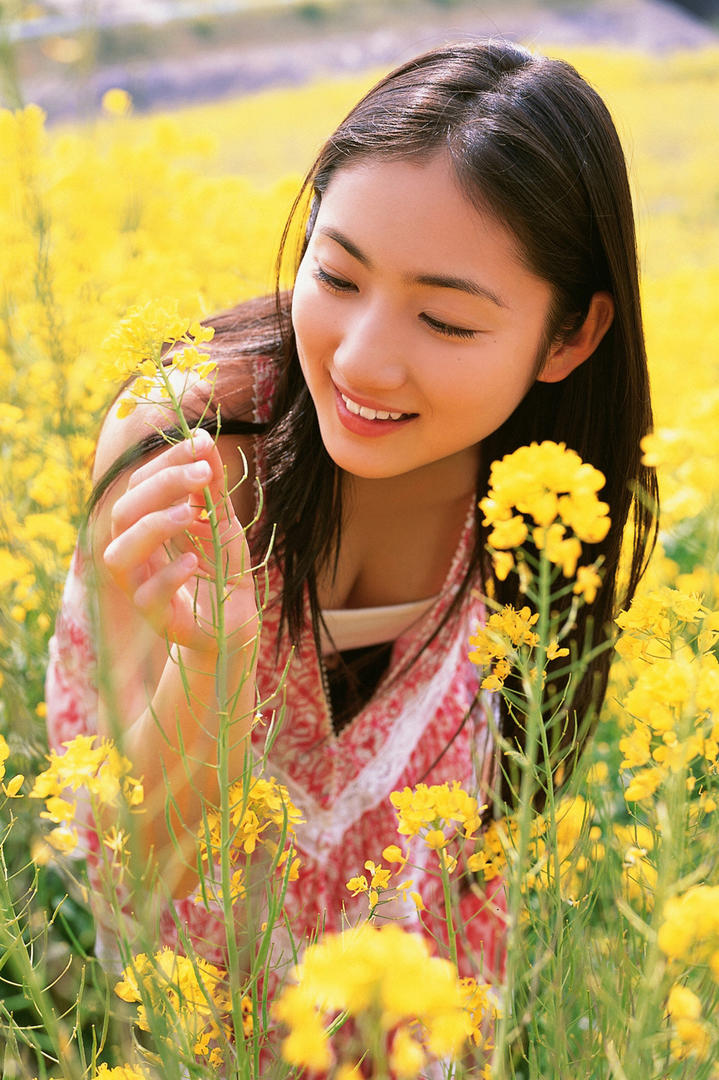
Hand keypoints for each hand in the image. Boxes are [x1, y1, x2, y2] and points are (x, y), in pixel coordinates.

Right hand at [102, 429, 257, 652]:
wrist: (234, 619)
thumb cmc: (221, 566)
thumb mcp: (221, 521)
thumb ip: (211, 486)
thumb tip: (202, 437)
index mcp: (142, 524)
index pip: (139, 484)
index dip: (166, 461)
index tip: (200, 444)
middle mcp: (132, 553)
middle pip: (123, 512)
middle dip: (161, 487)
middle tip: (201, 474)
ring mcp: (138, 586)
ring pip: (119, 554)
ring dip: (152, 528)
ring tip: (189, 514)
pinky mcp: (154, 618)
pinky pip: (148, 595)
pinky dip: (168, 575)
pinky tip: (193, 562)